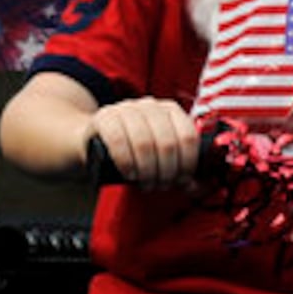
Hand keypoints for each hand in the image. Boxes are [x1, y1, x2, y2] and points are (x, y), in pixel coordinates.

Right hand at [86, 97, 200, 188]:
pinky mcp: (105, 117)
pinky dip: (126, 163)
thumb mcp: (160, 154)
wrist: (96, 139)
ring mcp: (126, 108)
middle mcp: (151, 105)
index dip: (188, 163)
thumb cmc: (134, 149)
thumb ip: (180, 167)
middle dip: (166, 172)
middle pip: (167, 143)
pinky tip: (129, 173)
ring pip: (144, 143)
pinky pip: (118, 141)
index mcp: (171, 110)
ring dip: (147, 171)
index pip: (189, 136)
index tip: (181, 180)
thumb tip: (196, 187)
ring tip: (146, 183)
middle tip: (161, 185)